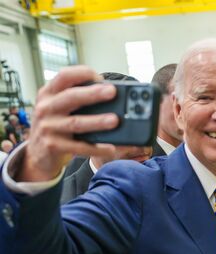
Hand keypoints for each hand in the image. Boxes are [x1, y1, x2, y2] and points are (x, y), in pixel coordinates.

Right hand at [17, 66, 117, 181]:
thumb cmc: (55, 126)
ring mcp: (47, 127)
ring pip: (75, 123)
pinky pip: (78, 146)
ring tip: (115, 120)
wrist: (36, 154)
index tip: (101, 77)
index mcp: (48, 94)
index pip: (63, 76)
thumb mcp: (58, 108)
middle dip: (92, 94)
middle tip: (112, 92)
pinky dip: (96, 148)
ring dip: (97, 121)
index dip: (82, 74)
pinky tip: (110, 148)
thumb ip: (76, 99)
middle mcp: (45, 108)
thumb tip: (109, 93)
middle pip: (70, 97)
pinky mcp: (52, 146)